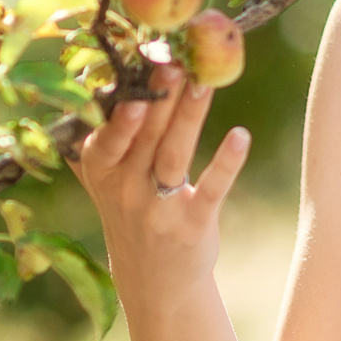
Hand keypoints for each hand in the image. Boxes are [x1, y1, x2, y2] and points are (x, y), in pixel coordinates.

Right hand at [70, 64, 250, 303]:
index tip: (131, 74)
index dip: (119, 108)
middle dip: (160, 96)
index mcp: (101, 171)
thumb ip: (107, 136)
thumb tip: (99, 78)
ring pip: (174, 154)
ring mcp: (159, 208)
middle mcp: (125, 189)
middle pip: (146, 135)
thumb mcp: (108, 180)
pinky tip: (241, 136)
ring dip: (189, 117)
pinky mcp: (193, 223)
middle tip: (175, 60)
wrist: (153, 280)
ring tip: (204, 82)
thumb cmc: (132, 211)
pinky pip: (211, 189)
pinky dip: (226, 163)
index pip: (107, 136)